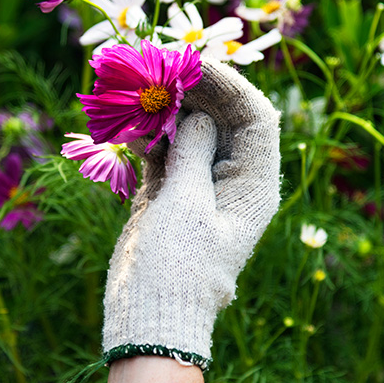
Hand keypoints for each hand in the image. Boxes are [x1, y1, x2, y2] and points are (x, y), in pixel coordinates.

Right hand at [101, 59, 280, 368]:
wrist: (149, 319)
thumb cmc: (177, 267)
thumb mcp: (186, 205)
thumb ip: (191, 152)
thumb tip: (194, 116)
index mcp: (255, 185)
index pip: (256, 118)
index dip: (229, 84)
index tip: (194, 63)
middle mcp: (233, 182)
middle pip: (222, 119)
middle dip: (192, 90)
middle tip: (157, 64)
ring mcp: (199, 189)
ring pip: (189, 132)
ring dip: (165, 108)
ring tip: (137, 84)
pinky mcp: (168, 197)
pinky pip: (163, 152)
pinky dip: (147, 134)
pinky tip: (127, 119)